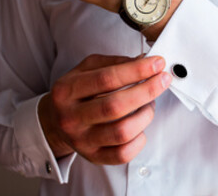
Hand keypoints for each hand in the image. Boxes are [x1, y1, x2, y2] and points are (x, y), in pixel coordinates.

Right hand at [38, 54, 171, 163]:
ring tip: (150, 104)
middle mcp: (71, 117)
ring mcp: (81, 140)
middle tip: (163, 80)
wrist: (54, 122)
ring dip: (145, 115)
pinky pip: (123, 154)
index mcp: (66, 91)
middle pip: (115, 106)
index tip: (157, 63)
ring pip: (122, 132)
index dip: (136, 70)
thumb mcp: (85, 69)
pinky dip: (139, 139)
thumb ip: (113, 63)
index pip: (106, 79)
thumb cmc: (75, 93)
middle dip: (146, 91)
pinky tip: (140, 127)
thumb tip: (143, 60)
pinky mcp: (93, 157)